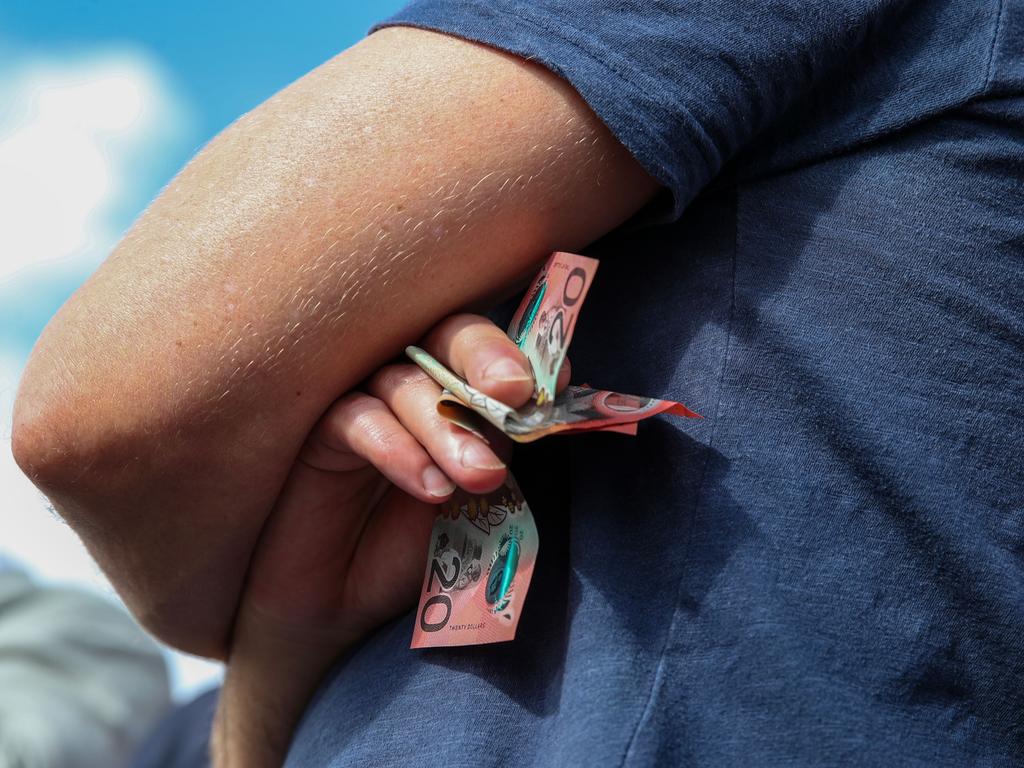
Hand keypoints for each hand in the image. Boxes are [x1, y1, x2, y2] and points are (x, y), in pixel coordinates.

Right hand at [213, 313, 568, 766]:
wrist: (338, 610)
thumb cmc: (409, 550)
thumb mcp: (474, 502)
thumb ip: (500, 450)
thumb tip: (543, 404)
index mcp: (451, 390)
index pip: (488, 347)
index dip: (522, 356)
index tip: (555, 387)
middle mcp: (405, 380)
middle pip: (442, 333)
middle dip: (484, 357)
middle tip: (515, 393)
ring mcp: (354, 397)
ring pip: (403, 378)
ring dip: (445, 423)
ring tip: (481, 476)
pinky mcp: (310, 429)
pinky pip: (353, 417)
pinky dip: (394, 445)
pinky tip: (427, 487)